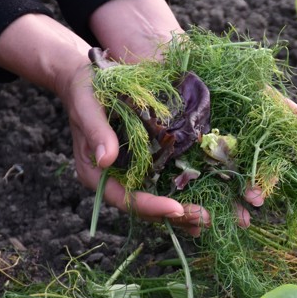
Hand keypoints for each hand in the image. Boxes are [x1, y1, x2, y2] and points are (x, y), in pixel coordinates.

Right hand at [0, 13, 201, 228]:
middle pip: (145, 208)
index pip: (125, 199)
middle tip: (207, 219)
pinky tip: (209, 200)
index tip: (177, 208)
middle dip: (175, 215)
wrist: (85, 79)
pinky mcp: (145, 163)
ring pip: (157, 201)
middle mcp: (114, 180)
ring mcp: (130, 174)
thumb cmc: (85, 90)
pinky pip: (165, 184)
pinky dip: (184, 193)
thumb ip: (96, 132)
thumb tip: (106, 159)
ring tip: (212, 218)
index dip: (151, 206)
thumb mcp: (87, 105)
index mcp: (96, 173)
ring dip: (184, 212)